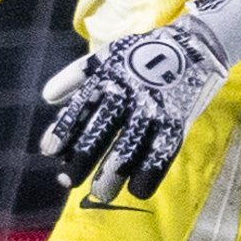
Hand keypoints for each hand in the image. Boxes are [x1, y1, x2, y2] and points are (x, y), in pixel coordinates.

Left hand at [39, 0, 240, 202]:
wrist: (194, 45)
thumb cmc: (142, 53)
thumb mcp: (107, 55)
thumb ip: (76, 74)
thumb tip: (47, 97)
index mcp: (109, 78)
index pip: (80, 107)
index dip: (63, 131)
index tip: (49, 152)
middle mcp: (129, 95)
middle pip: (100, 133)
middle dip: (82, 160)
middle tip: (67, 182)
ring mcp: (154, 109)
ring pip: (129, 148)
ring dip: (112, 175)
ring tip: (100, 195)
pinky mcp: (177, 121)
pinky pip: (162, 153)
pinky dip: (149, 174)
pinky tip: (137, 190)